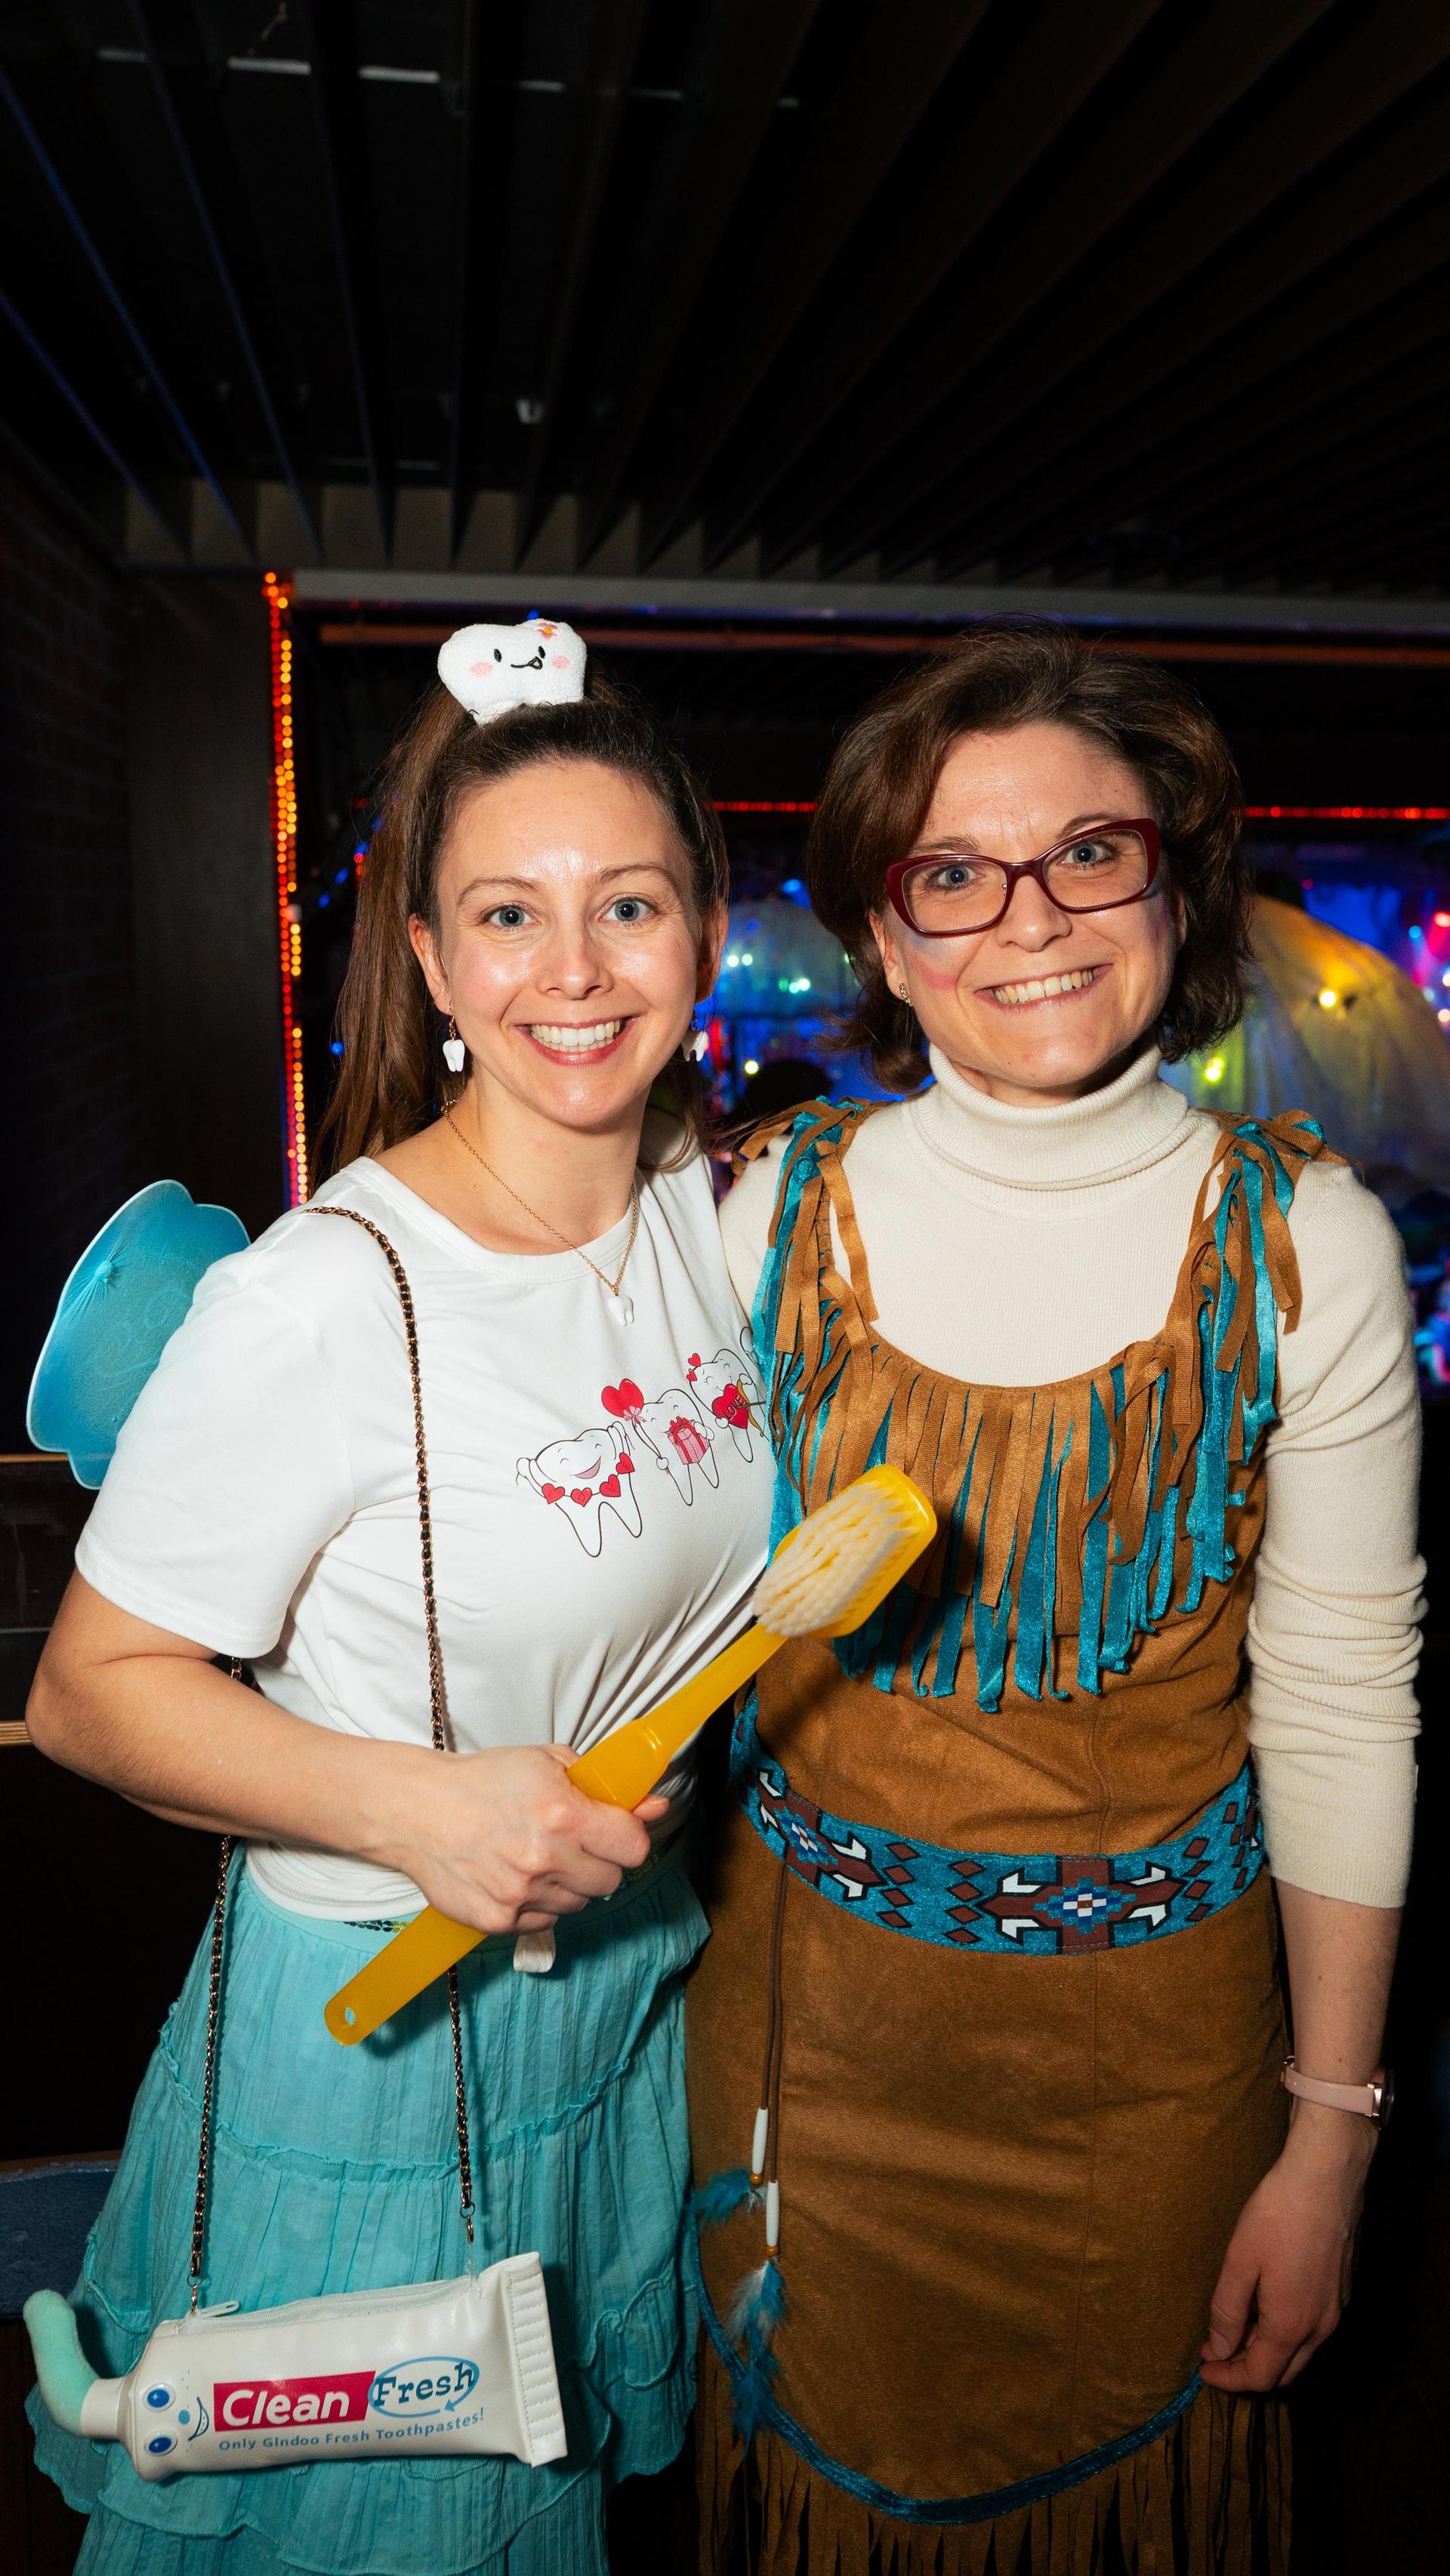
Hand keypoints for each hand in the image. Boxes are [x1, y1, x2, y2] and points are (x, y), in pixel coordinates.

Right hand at [382, 1740, 667, 1935]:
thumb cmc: (484, 1780)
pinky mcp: (499, 1921)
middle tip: (571, 1842)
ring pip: (579, 1904)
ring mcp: (521, 1895)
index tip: (614, 1831)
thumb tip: (655, 1806)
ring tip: (537, 1856)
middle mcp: (545, 1859)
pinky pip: (545, 1922)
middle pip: (611, 1881)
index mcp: (564, 1815)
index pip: (634, 1848)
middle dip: (599, 1861)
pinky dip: (538, 1904)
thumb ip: (605, 1785)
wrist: (418, 1810)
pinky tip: (516, 1875)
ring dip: (568, 1884)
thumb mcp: (548, 1761)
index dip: (628, 1837)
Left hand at [1200, 2104, 1375, 2390]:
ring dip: (1268, 2351)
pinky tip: (1266, 2306)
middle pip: (1283, 2373)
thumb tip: (1218, 2348)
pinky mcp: (1342, 2289)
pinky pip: (1313, 2329)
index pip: (1259, 2377)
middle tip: (1216, 2351)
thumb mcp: (1240, 2261)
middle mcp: (1320, 2327)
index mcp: (1291, 2325)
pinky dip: (1287, 2332)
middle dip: (1247, 2370)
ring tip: (1236, 2328)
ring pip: (1301, 2352)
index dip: (1228, 2378)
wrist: (1327, 2176)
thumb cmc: (1279, 2214)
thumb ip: (1227, 2310)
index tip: (1203, 2368)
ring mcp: (1336, 2309)